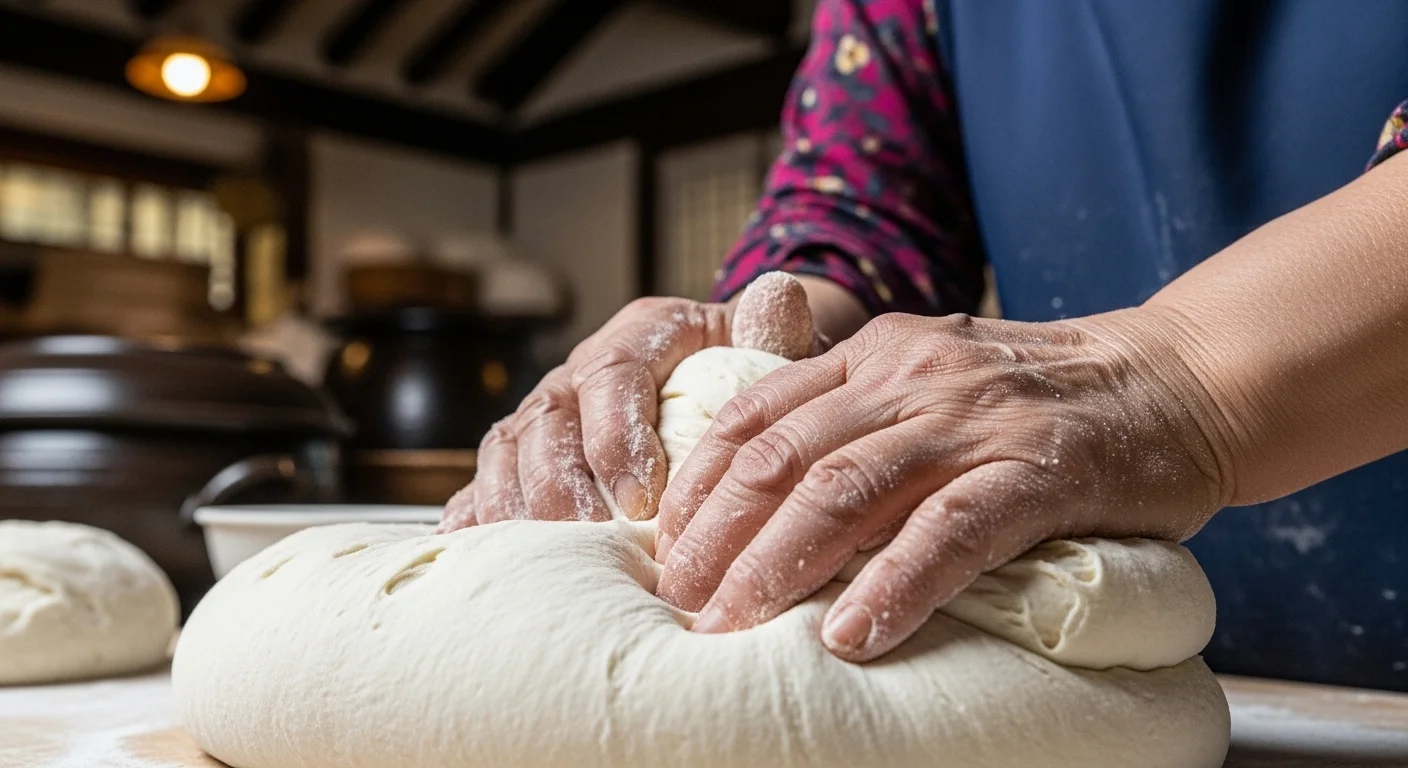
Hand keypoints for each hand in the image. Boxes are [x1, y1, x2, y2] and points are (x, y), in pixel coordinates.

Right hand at [439, 272, 834, 530]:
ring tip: (542, 563)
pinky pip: (484, 477)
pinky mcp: (523, 454)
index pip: (613, 374)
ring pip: (506, 449)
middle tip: (588, 544)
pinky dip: (473, 512)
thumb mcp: (773, 350)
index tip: (640, 500)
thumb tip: (778, 292)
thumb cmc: (755, 379)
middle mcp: (583, 369)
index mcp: (642, 334)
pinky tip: (469, 547)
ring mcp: (546, 412)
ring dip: (516, 506)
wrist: (730, 385)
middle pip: (549, 418)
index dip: (617, 437)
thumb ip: (772, 330)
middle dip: (561, 486)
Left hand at [654, 309, 1235, 661]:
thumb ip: (859, 418)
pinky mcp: (1041, 471)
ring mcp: (975, 421)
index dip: (698, 480)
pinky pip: (952, 532)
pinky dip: (896, 585)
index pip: (756, 412)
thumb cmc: (1043, 400)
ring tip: (734, 624)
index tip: (661, 542)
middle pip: (785, 455)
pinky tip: (853, 635)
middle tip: (678, 599)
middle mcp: (912, 378)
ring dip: (778, 564)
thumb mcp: (935, 380)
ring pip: (848, 490)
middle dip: (718, 533)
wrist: (1177, 379)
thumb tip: (769, 497)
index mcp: (877, 355)